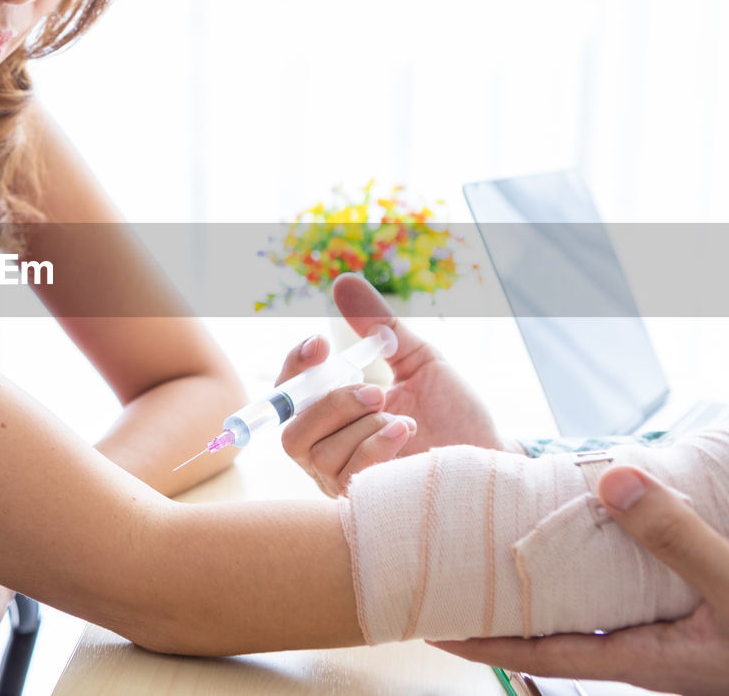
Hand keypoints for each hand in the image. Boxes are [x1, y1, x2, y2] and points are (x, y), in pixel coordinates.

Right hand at [279, 273, 508, 495]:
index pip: (290, 394)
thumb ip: (380, 327)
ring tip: (404, 418)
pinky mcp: (363, 502)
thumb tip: (343, 281)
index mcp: (333, 417)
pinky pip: (347, 472)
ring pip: (318, 451)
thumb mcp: (418, 360)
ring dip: (362, 425)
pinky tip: (406, 433)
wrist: (492, 456)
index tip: (322, 342)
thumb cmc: (454, 413)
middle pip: (292, 428)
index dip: (294, 368)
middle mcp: (328, 451)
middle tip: (375, 389)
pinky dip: (376, 445)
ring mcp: (342, 481)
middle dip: (331, 402)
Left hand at [431, 465, 728, 695]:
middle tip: (444, 580)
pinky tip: (581, 544)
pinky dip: (588, 574)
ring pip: (584, 614)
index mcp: (642, 658)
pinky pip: (619, 600)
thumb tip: (610, 481)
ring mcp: (663, 641)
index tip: (430, 627)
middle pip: (550, 634)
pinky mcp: (684, 624)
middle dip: (497, 611)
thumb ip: (676, 537)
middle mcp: (644, 653)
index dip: (483, 642)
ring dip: (543, 588)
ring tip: (494, 555)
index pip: (540, 653)